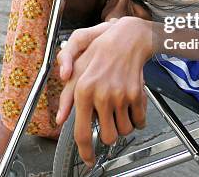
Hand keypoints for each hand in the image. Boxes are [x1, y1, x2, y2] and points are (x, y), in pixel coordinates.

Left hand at [56, 17, 152, 166]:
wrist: (127, 40)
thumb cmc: (100, 53)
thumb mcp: (77, 71)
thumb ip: (66, 97)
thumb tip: (60, 119)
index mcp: (83, 91)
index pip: (82, 132)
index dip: (85, 151)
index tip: (88, 159)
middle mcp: (101, 95)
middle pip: (107, 137)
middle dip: (108, 134)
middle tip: (107, 121)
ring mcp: (120, 95)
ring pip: (124, 131)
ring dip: (123, 126)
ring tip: (118, 109)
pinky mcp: (137, 95)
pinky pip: (139, 121)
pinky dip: (137, 120)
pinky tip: (131, 107)